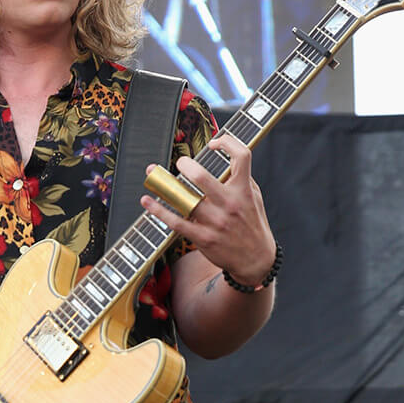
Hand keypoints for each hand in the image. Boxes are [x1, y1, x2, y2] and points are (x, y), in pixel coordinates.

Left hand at [142, 133, 275, 285]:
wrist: (256, 260)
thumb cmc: (252, 224)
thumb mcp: (255, 198)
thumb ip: (240, 178)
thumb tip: (222, 159)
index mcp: (244, 190)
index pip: (242, 156)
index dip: (227, 142)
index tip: (214, 143)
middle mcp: (229, 204)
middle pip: (201, 177)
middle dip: (185, 165)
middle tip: (179, 163)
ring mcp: (215, 222)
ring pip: (184, 199)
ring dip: (164, 186)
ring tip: (153, 177)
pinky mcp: (203, 238)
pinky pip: (176, 222)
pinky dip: (159, 211)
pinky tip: (148, 202)